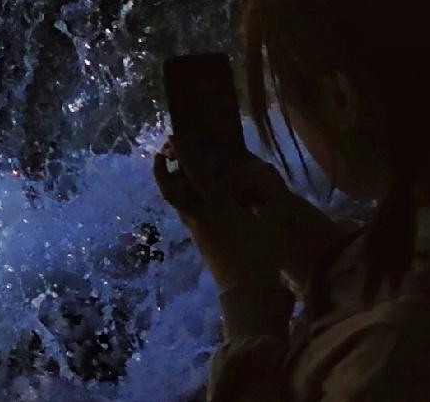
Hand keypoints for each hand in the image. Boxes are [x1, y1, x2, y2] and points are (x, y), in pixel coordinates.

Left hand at [153, 134, 294, 337]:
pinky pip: (186, 213)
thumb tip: (261, 194)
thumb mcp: (268, 225)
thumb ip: (262, 205)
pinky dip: (185, 199)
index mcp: (219, 206)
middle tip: (161, 153)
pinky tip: (194, 197)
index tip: (174, 137)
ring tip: (175, 171)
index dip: (186, 154)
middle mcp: (201, 215)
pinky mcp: (198, 241)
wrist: (247, 292)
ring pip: (176, 202)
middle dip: (162, 170)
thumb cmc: (263, 256)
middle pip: (171, 189)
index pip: (197, 174)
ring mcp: (197, 230)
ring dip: (172, 183)